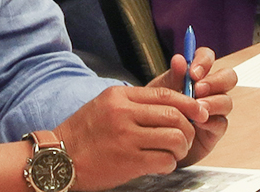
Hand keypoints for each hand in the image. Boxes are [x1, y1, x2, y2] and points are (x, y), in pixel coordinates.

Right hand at [55, 51, 234, 189]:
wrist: (59, 158)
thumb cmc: (84, 133)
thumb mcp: (105, 106)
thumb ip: (134, 103)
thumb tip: (171, 106)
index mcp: (119, 96)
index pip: (165, 94)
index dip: (188, 103)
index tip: (200, 111)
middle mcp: (123, 113)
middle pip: (175, 116)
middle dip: (188, 129)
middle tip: (186, 138)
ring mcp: (126, 137)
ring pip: (175, 138)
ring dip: (181, 148)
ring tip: (173, 153)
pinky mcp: (129, 161)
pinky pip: (165, 161)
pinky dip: (169, 164)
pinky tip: (161, 164)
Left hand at [148, 52, 235, 165]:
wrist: (155, 137)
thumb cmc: (158, 110)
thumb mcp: (161, 91)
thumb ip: (173, 76)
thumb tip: (179, 58)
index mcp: (197, 74)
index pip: (208, 57)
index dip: (204, 61)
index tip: (193, 73)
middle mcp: (210, 89)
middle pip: (228, 77)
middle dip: (215, 81)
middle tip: (198, 89)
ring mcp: (215, 109)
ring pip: (226, 101)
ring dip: (213, 102)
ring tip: (197, 108)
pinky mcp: (215, 129)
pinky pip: (221, 123)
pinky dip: (210, 122)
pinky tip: (197, 123)